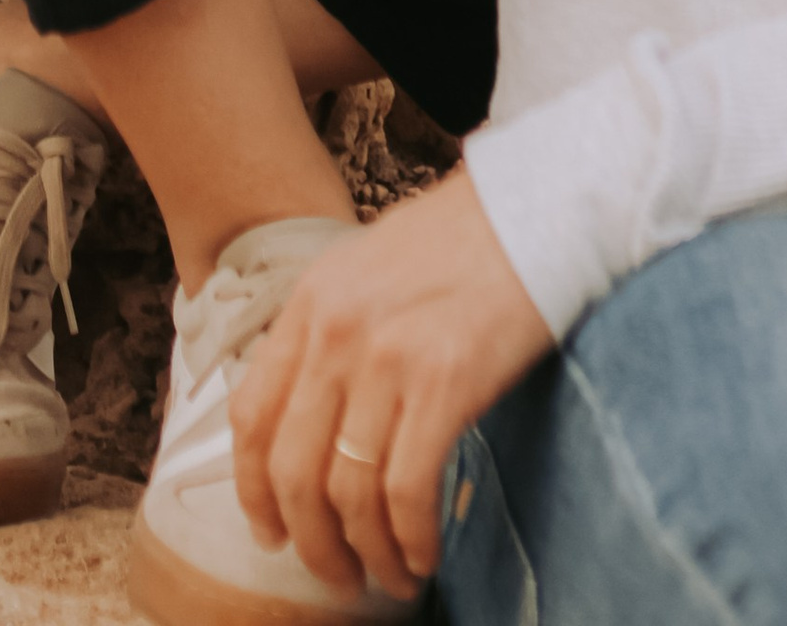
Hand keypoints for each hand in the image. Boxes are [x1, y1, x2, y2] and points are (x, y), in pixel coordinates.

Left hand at [229, 167, 552, 598]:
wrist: (536, 208)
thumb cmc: (462, 241)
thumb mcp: (368, 269)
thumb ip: (331, 331)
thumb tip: (312, 417)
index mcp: (311, 302)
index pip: (250, 416)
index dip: (253, 491)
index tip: (271, 531)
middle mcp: (336, 331)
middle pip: (293, 471)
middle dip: (311, 542)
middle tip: (336, 576)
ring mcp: (388, 357)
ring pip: (349, 493)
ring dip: (366, 554)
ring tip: (390, 578)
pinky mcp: (445, 382)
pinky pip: (407, 490)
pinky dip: (410, 538)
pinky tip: (423, 554)